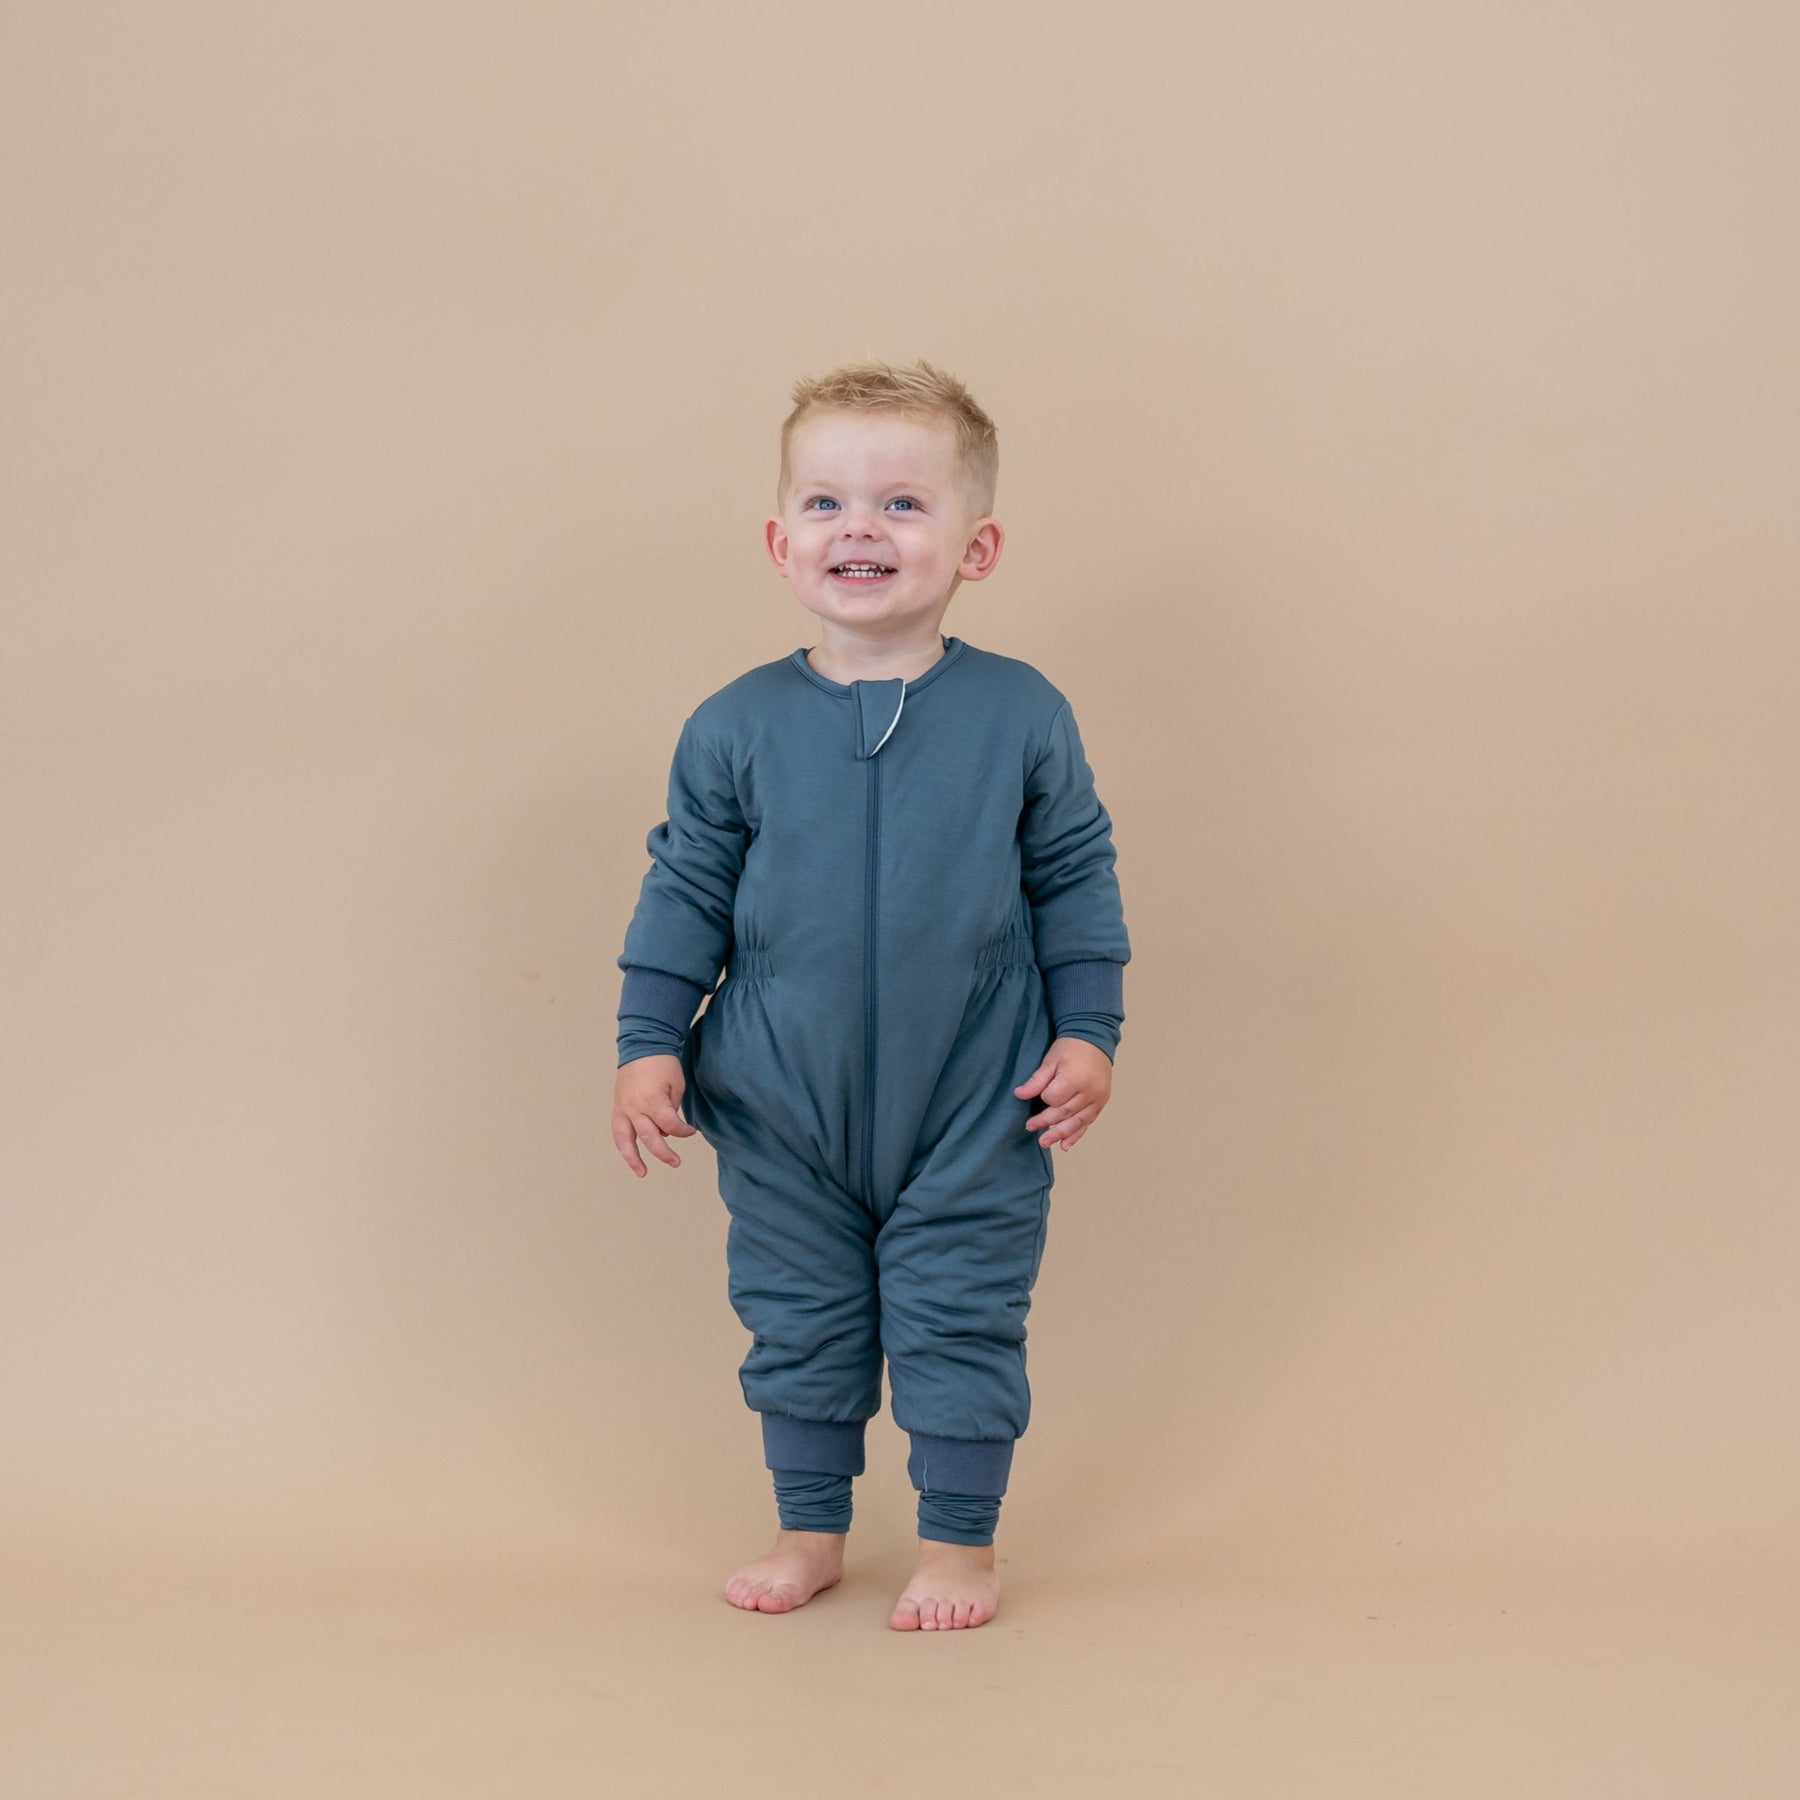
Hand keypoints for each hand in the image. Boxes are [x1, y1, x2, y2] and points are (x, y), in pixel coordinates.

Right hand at [612, 1054, 698, 1177]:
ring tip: (642, 1172)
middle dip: (664, 1153)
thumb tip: (667, 1128)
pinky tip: (629, 1154)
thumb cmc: (663, 1064)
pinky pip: (617, 1130)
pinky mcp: (617, 1107)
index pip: (671, 1127)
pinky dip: (623, 1144)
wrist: (642, 1046)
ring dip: (633, 1158)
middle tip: (676, 1162)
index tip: (691, 1131)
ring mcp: (623, 1108)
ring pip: (625, 1140)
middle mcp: (636, 1108)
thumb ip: (672, 1110)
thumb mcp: (676, 1086)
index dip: (683, 1131)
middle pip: (650, 1138)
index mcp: (653, 1102)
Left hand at [1014, 1037, 1113, 1152]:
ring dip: (1060, 1134)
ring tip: (1045, 1143)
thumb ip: (1036, 1080)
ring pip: (1077, 1121)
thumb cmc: (1071, 1048)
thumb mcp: (1050, 1060)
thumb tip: (1019, 1094)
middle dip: (1046, 1122)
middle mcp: (1089, 1091)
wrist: (1094, 1039)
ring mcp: (1098, 1098)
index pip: (1054, 1098)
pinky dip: (1076, 1134)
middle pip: (1064, 1112)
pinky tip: (1065, 1145)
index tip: (1038, 1096)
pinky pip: (1088, 1121)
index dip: (1044, 1099)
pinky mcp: (1101, 1102)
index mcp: (1076, 1078)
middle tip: (1030, 1127)